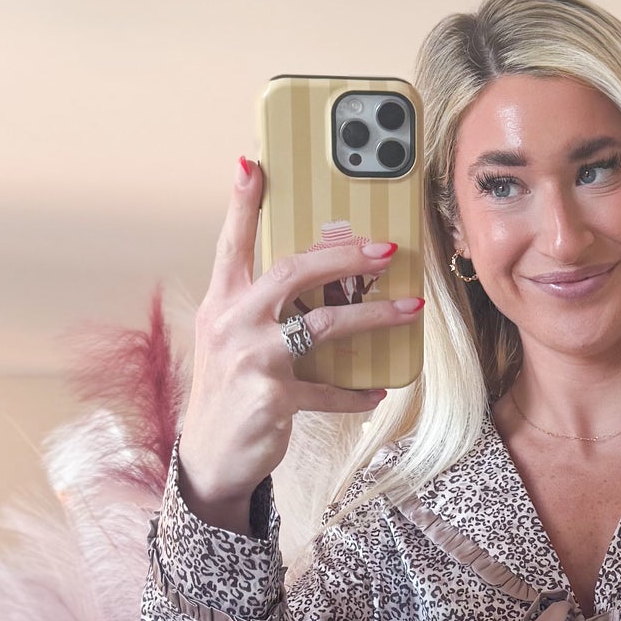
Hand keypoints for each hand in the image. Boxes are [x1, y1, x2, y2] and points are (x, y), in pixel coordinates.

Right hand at [178, 158, 423, 529]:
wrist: (210, 456)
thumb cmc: (231, 388)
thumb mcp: (232, 338)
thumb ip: (262, 305)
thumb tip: (319, 276)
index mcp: (222, 301)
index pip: (232, 242)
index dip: (243, 203)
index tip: (254, 164)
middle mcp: (232, 322)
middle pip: (293, 272)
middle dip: (346, 255)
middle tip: (388, 249)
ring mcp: (251, 360)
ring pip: (323, 325)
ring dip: (374, 316)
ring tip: (411, 309)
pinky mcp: (273, 398)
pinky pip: (328, 389)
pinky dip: (356, 392)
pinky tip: (377, 390)